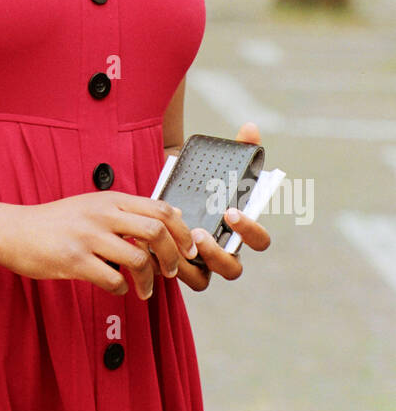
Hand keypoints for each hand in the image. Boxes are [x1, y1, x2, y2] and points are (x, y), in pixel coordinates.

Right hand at [0, 190, 197, 299]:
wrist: (13, 231)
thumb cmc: (55, 222)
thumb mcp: (92, 205)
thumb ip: (126, 211)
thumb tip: (168, 217)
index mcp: (110, 200)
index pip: (161, 208)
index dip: (182, 230)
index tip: (188, 249)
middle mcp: (102, 214)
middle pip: (156, 231)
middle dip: (172, 257)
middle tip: (171, 272)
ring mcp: (88, 237)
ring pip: (138, 259)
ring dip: (148, 281)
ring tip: (144, 290)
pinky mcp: (74, 260)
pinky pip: (113, 280)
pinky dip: (121, 288)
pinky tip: (117, 287)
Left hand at [173, 121, 271, 291]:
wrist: (166, 191)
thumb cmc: (200, 183)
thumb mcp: (214, 164)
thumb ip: (236, 147)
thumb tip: (251, 129)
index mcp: (238, 230)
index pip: (259, 240)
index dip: (250, 231)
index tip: (231, 211)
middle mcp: (223, 251)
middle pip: (233, 269)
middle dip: (218, 254)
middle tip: (200, 232)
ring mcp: (199, 263)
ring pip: (203, 280)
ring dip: (190, 265)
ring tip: (173, 241)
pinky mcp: (176, 267)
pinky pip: (175, 278)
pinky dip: (165, 265)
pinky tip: (151, 244)